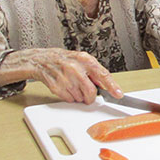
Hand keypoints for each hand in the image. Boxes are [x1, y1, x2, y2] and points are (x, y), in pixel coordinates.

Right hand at [0, 48, 121, 103]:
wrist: (41, 59)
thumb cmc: (64, 60)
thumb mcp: (81, 60)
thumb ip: (94, 72)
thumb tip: (107, 85)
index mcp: (85, 59)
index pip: (103, 74)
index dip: (112, 86)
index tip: (119, 94)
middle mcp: (75, 68)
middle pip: (91, 91)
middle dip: (91, 97)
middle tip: (89, 96)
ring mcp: (65, 77)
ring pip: (80, 97)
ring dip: (79, 97)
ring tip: (73, 86)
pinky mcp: (56, 86)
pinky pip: (69, 99)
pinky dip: (70, 97)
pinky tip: (66, 88)